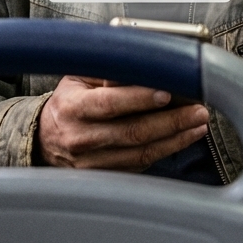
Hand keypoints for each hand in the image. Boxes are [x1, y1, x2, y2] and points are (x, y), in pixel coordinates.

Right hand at [35, 76, 209, 170]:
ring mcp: (92, 162)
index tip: (168, 92)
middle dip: (171, 121)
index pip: (110, 103)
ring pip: (141, 153)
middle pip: (132, 132)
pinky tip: (182, 139)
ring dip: (175, 139)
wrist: (44, 140)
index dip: (140, 98)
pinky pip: (140, 165)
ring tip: (198, 125)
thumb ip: (107, 72)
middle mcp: (81, 137)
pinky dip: (164, 152)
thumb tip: (143, 66)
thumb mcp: (78, 79)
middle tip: (198, 110)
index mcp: (73, 107)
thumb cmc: (68, 103)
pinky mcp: (104, 176)